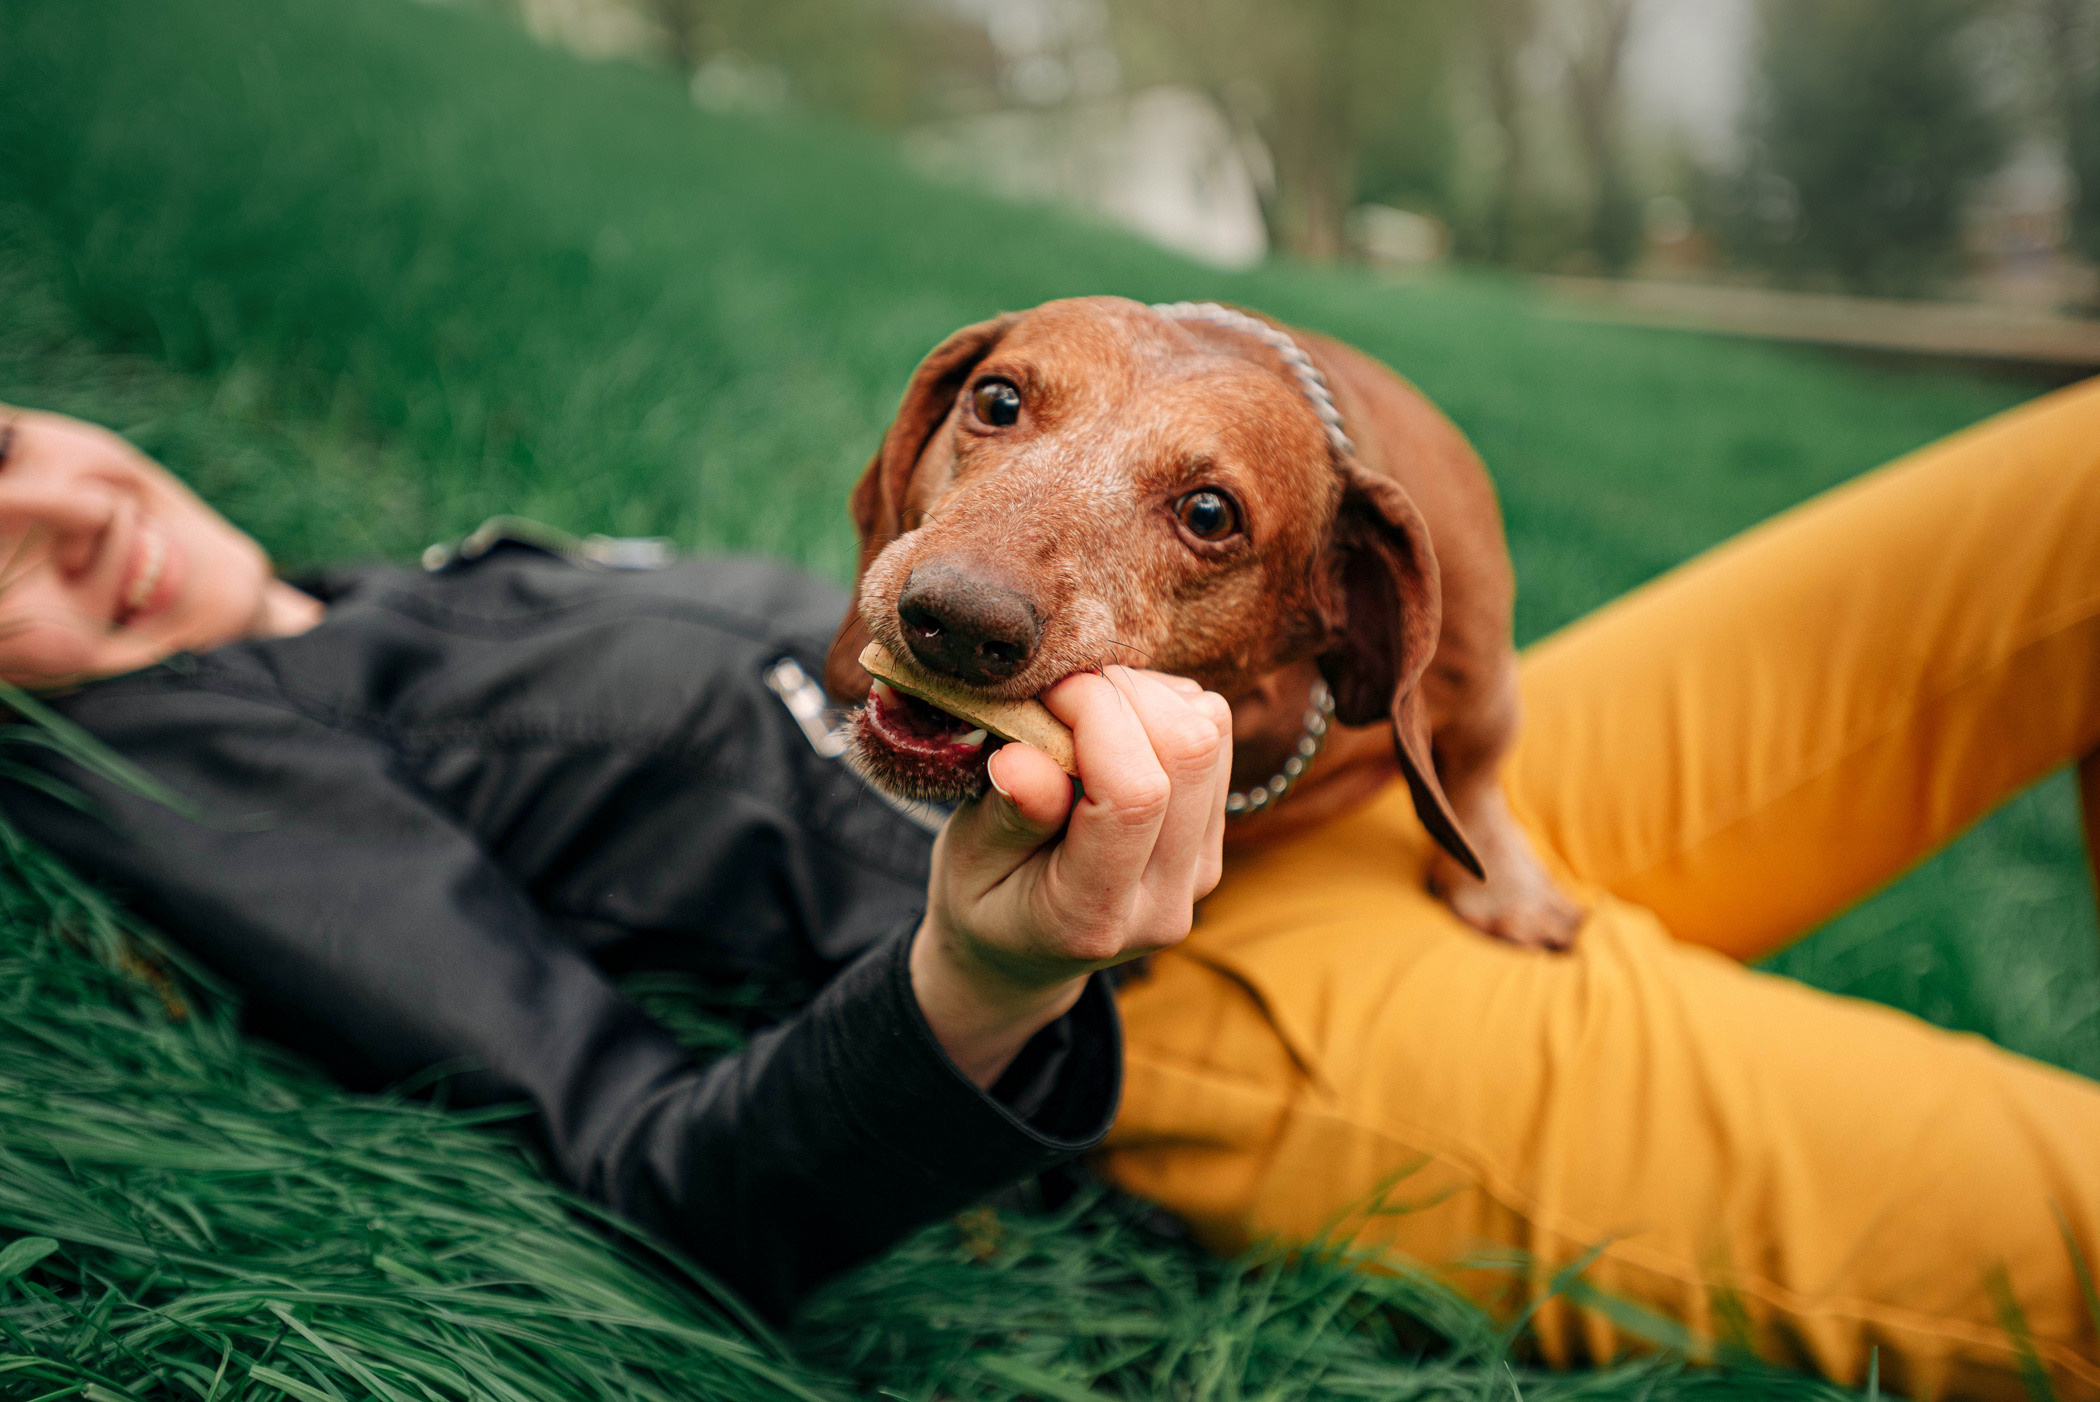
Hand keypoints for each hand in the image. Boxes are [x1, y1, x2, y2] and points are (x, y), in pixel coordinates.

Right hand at [910, 666, 1232, 1087]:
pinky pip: (1216, 738)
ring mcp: (1200, 869)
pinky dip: (1167, 708)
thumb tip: (1023, 759)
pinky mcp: (1212, 838)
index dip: (1096, 716)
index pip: (1134, 795)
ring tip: (1085, 713)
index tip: (1044, 695)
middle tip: (1061, 694)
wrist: (1026, 950)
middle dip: (1125, 692)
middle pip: (1190, 751)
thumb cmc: (985, 899)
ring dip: (1148, 696)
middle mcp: (1165, 898)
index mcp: (1093, 918)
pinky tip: (1114, 728)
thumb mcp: (967, 865)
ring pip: (1212, 734)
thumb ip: (1004, 817)